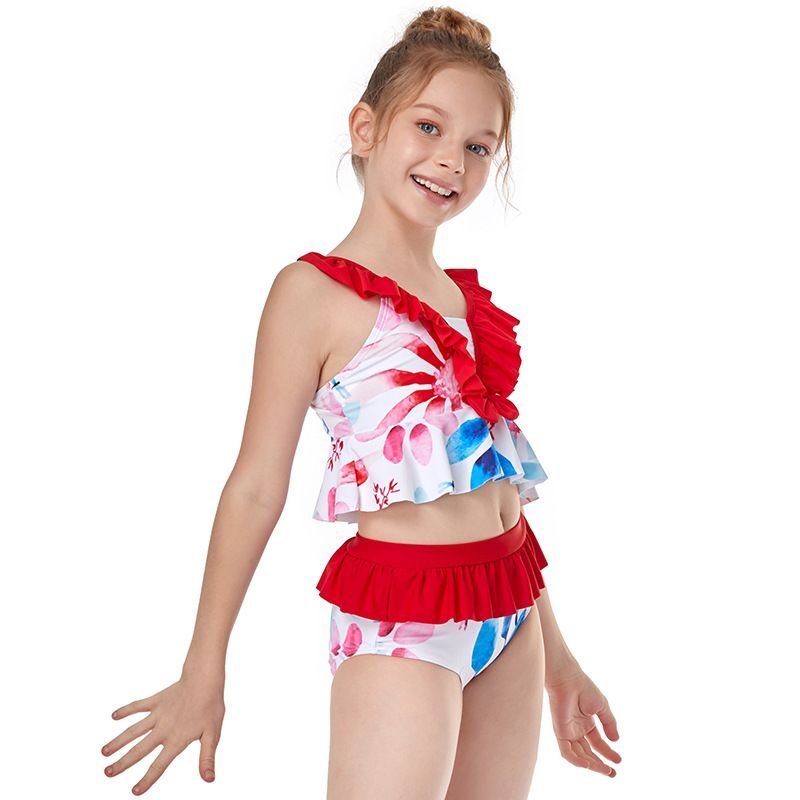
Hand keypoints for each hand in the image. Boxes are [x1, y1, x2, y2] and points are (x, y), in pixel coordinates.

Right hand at [101, 672, 225, 794]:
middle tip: (107, 773)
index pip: (159, 765)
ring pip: (134, 730)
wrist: (205, 679)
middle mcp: (163, 729)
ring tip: (104, 752)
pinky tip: (114, 716)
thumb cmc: (211, 707)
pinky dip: (126, 710)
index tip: (134, 791)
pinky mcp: (156, 700)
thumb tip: (209, 780)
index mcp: (176, 740)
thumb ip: (207, 758)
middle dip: (123, 763)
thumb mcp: (213, 734)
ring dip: (118, 741)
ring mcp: (158, 714)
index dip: (147, 779)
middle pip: (139, 750)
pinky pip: (138, 705)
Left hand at [546, 667, 621, 776]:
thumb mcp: (602, 707)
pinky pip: (567, 752)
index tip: (619, 761)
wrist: (568, 679)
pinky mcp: (560, 732)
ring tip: (605, 770)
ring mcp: (568, 731)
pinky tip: (589, 765)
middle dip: (600, 764)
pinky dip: (576, 761)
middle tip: (612, 773)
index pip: (597, 743)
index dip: (608, 753)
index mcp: (586, 723)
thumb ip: (609, 723)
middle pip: (588, 752)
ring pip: (579, 755)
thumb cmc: (583, 687)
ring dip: (592, 765)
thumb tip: (616, 740)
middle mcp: (576, 729)